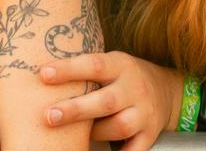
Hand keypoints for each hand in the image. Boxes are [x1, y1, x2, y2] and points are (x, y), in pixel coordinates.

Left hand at [39, 51, 182, 150]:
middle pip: (105, 101)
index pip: (94, 64)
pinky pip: (134, 150)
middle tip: (49, 116)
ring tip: (77, 135)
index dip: (68, 69)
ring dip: (94, 133)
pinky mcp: (150, 134)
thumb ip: (83, 71)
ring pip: (119, 126)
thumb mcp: (109, 64)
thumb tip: (40, 76)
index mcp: (120, 65)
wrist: (166, 89)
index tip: (43, 74)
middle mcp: (134, 88)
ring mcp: (144, 112)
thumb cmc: (122, 77)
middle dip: (76, 110)